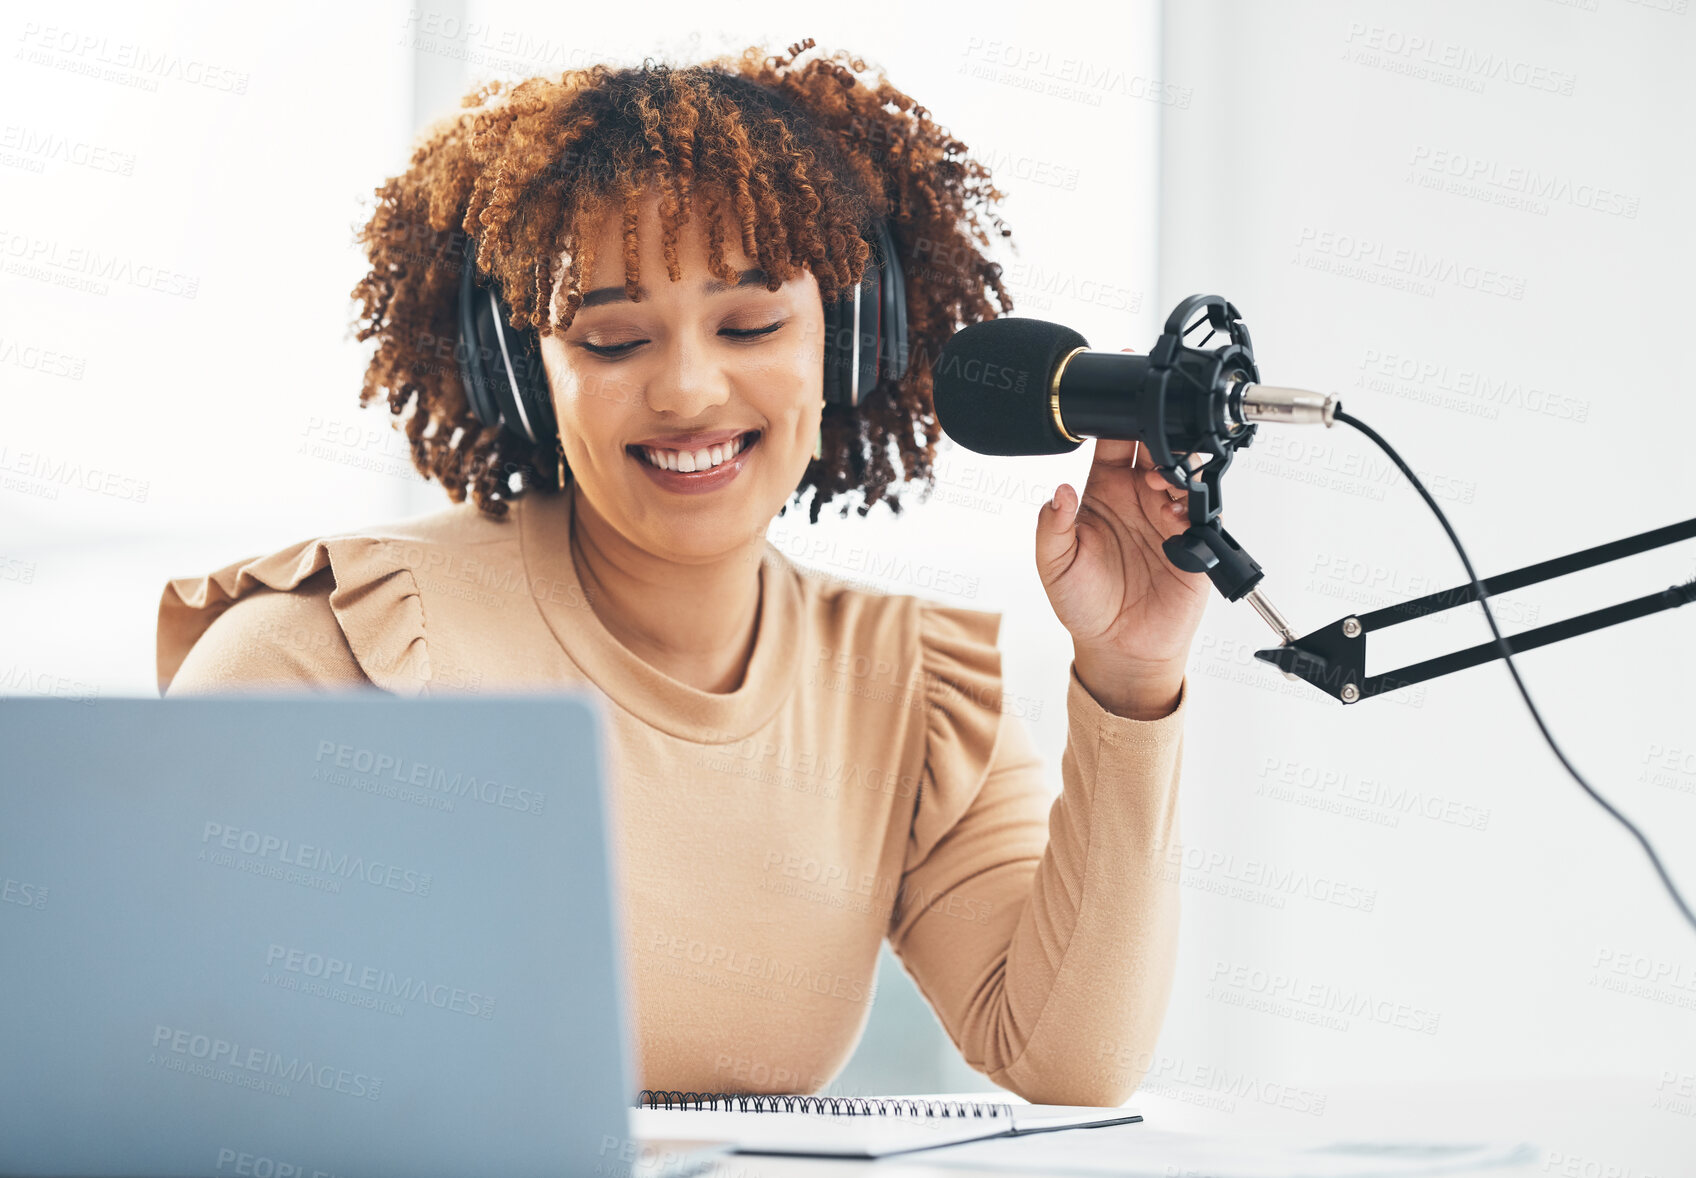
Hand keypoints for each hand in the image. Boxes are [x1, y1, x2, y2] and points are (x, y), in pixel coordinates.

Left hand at [1033, 348, 1211, 718]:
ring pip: (1182, 470)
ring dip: (1178, 463)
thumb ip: (1052, 528)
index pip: (1113, 439)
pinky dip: (1195, 500)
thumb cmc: (1083, 603)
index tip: (1120, 390)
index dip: (1116, 413)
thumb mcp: (1054, 566)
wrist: (1119, 647)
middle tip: (1156, 428)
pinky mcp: (1193, 539)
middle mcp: (1138, 495)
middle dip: (1159, 429)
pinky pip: (1202, 509)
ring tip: (1165, 475)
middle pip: (1154, 444)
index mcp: (1103, 490)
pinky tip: (1180, 504)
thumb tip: (1056, 492)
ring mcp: (1168, 514)